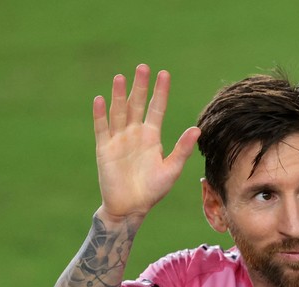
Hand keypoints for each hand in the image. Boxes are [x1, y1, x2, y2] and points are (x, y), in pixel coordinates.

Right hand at [92, 64, 199, 218]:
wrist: (130, 208)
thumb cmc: (153, 191)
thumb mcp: (171, 169)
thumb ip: (182, 149)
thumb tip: (197, 129)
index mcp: (152, 137)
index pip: (157, 108)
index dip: (160, 92)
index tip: (164, 74)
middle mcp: (135, 134)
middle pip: (137, 104)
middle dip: (140, 87)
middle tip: (143, 67)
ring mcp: (119, 140)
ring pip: (119, 112)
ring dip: (119, 95)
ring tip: (120, 77)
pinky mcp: (105, 149)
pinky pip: (102, 128)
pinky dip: (100, 114)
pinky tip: (101, 99)